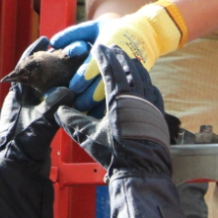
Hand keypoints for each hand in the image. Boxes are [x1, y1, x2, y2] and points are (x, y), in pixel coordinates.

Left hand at [50, 1, 186, 113]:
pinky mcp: (135, 84)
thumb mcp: (94, 26)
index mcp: (108, 47)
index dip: (81, 79)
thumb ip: (73, 34)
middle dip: (85, 98)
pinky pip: (121, 100)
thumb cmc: (114, 30)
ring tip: (83, 115)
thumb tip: (52, 42)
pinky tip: (97, 117)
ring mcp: (129, 75)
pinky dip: (108, 109)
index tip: (71, 88)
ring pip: (111, 96)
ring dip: (96, 107)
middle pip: (100, 87)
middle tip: (72, 106)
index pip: (92, 67)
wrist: (146, 35)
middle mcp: (119, 63)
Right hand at [55, 45, 186, 217]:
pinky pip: (154, 91)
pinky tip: (145, 83)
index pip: (111, 69)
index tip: (98, 47)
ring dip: (135, 67)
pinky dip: (147, 82)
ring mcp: (151, 105)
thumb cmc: (114, 154)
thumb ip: (71, 121)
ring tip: (128, 60)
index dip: (104, 57)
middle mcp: (138, 97)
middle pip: (129, 68)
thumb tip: (58, 109)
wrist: (142, 170)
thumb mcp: (88, 137)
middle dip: (120, 57)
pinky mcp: (159, 114)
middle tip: (113, 48)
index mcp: (120, 98)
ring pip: (144, 77)